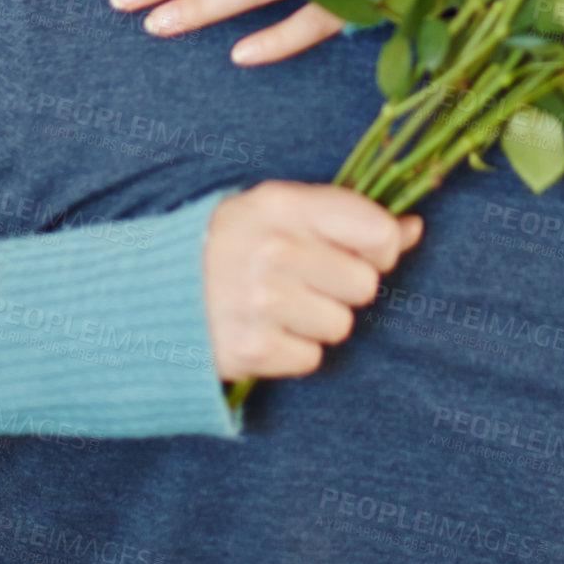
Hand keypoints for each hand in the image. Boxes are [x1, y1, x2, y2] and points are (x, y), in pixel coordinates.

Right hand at [202, 182, 422, 382]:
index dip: (382, 246)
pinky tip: (265, 329)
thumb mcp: (279, 211)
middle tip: (308, 281)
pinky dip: (293, 350)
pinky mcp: (251, 349)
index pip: (375, 229)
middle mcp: (275, 251)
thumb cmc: (230, 244)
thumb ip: (346, 216)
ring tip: (281, 305)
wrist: (149, 293)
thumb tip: (414, 229)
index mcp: (283, 205)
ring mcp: (262, 302)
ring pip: (341, 326)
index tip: (362, 252)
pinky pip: (311, 358)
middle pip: (364, 285)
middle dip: (344, 287)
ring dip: (318, 322)